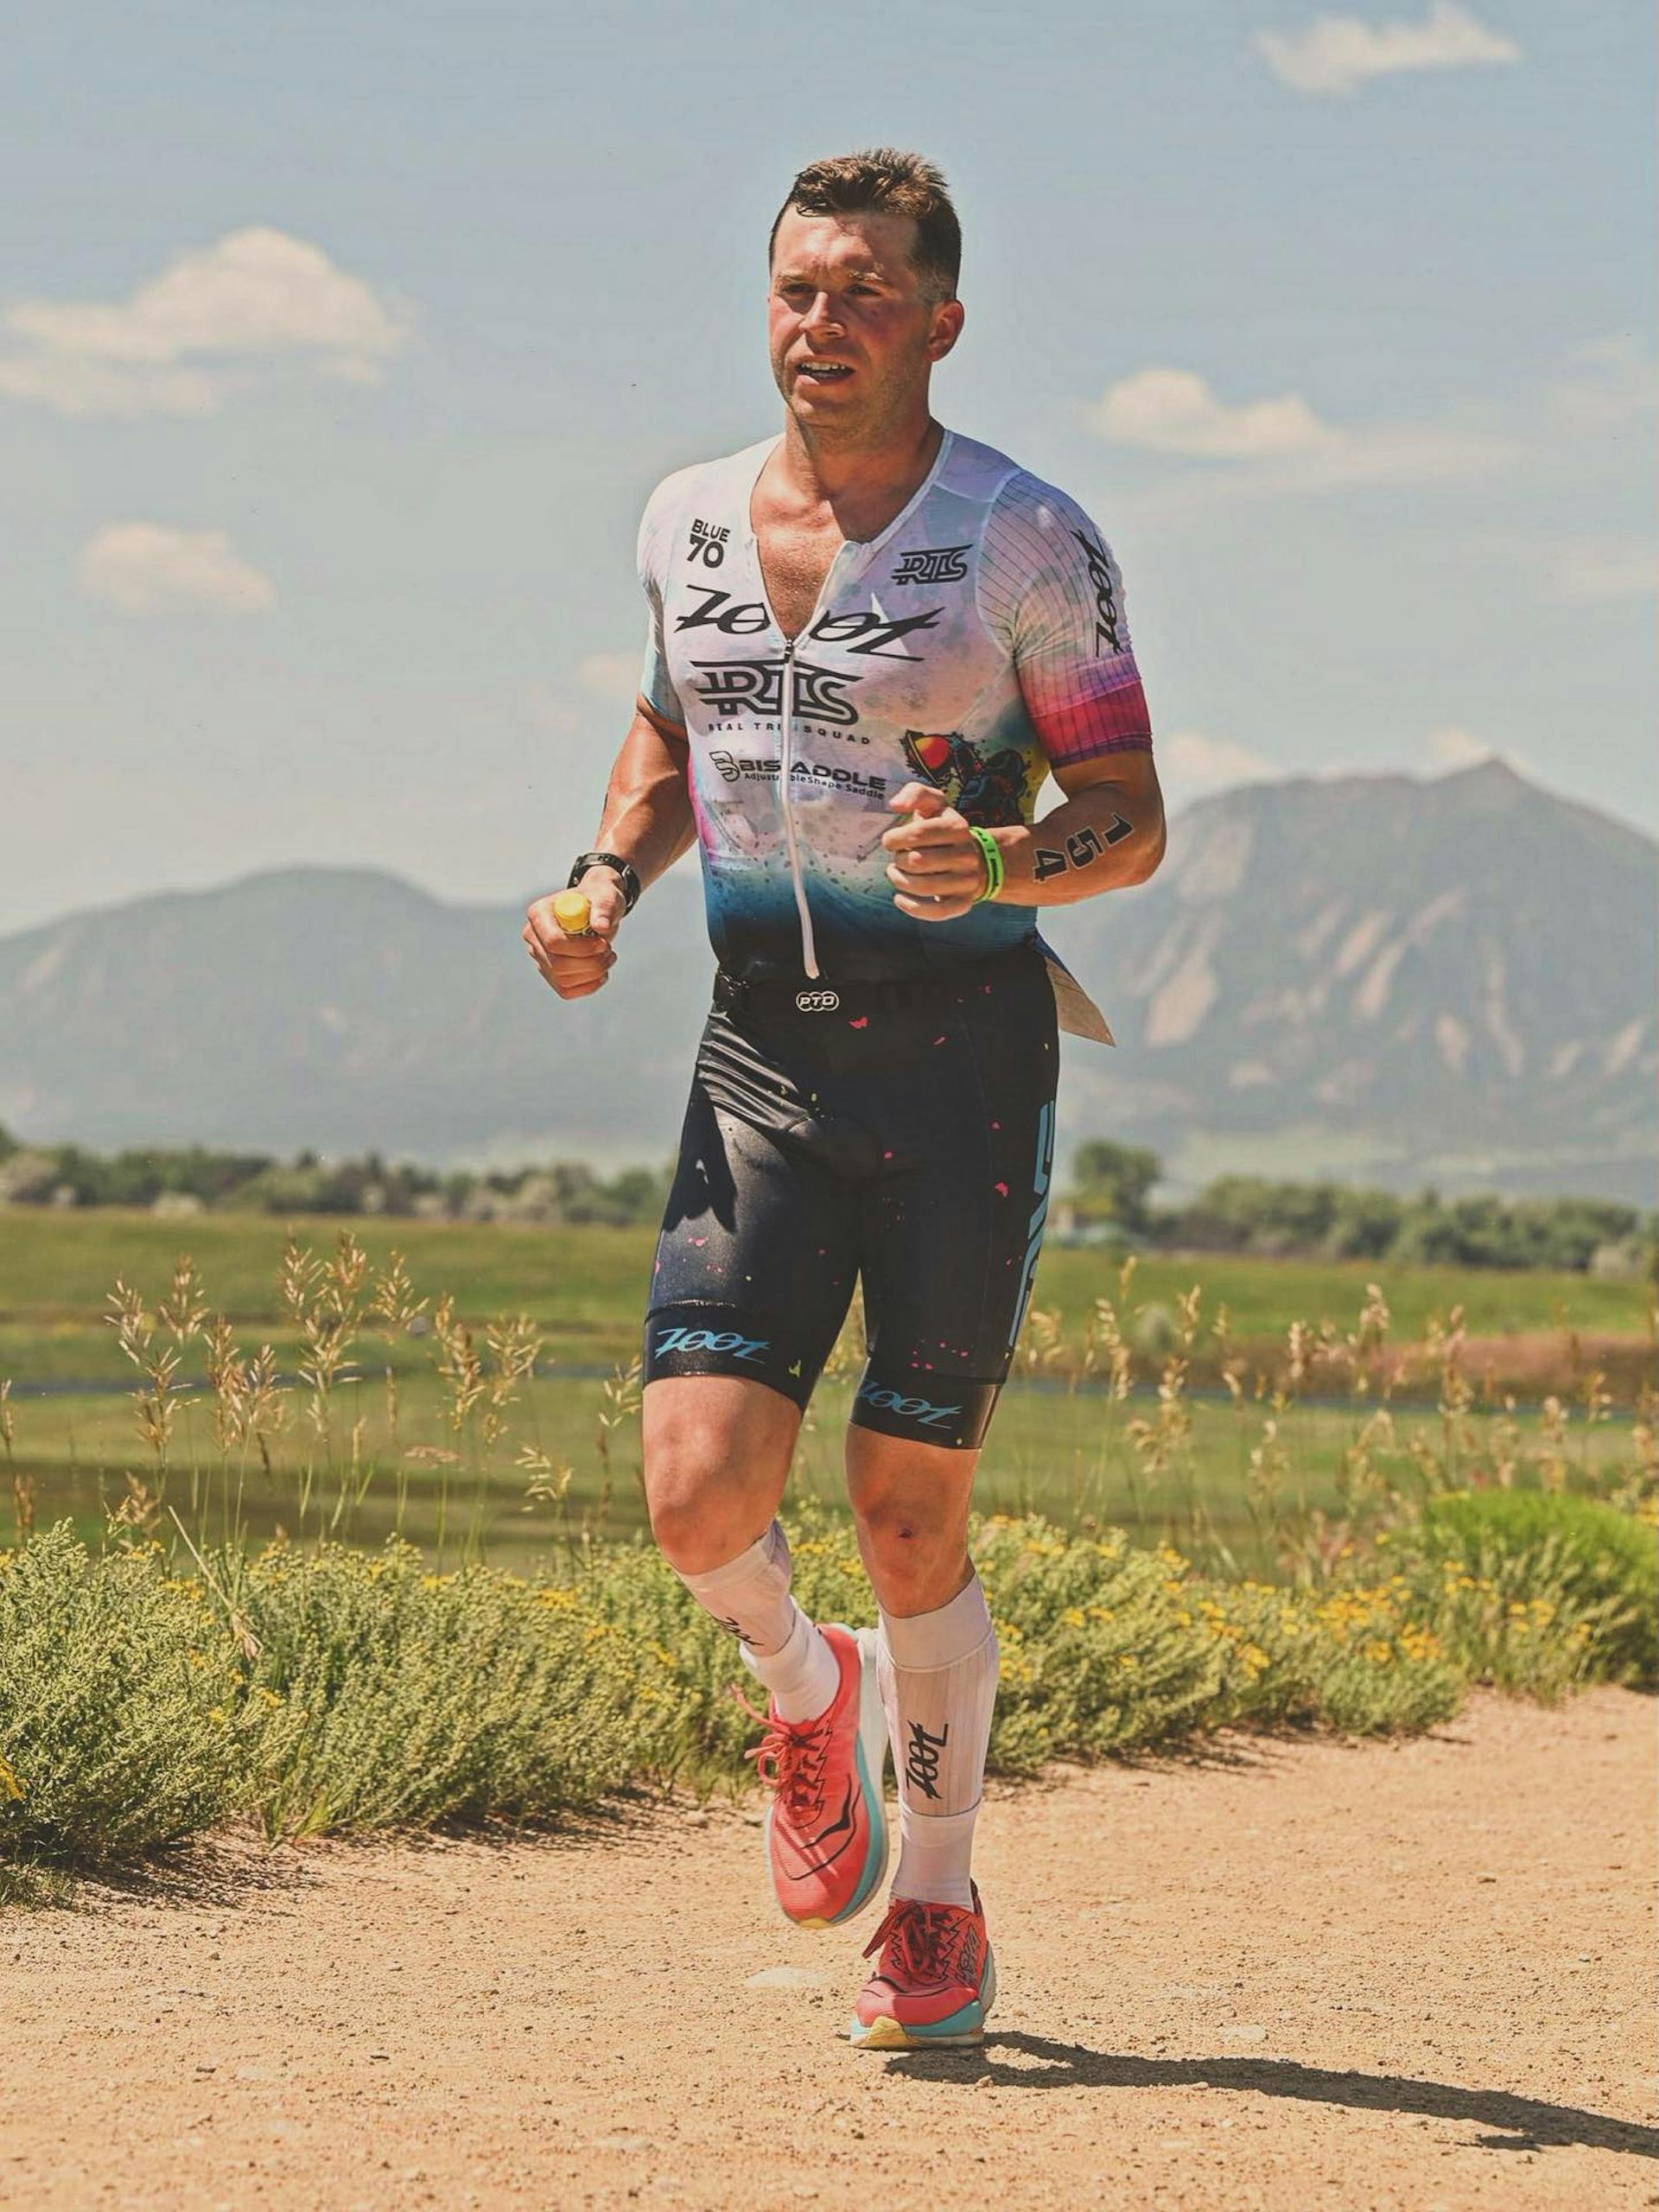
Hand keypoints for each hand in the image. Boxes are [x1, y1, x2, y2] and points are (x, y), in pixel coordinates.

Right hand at [522, 869, 625, 998]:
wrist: (596, 910)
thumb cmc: (598, 899)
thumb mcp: (606, 896)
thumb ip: (604, 907)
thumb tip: (602, 926)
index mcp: (538, 914)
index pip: (553, 942)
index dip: (582, 948)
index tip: (603, 943)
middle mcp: (533, 936)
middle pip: (557, 965)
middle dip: (590, 964)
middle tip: (609, 951)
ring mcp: (539, 956)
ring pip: (563, 981)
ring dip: (592, 974)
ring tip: (608, 956)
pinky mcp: (550, 972)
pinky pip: (566, 991)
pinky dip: (588, 986)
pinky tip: (602, 972)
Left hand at [880, 783, 992, 921]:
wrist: (975, 858)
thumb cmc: (943, 829)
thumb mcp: (934, 804)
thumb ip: (915, 792)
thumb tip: (896, 805)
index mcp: (959, 827)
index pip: (919, 833)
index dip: (896, 838)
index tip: (891, 840)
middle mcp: (966, 855)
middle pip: (917, 861)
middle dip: (898, 860)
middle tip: (898, 857)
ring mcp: (966, 881)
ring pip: (923, 886)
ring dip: (900, 880)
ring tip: (896, 873)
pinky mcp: (962, 903)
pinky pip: (936, 912)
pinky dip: (912, 907)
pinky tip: (899, 898)